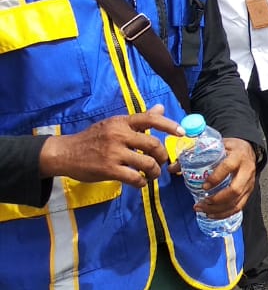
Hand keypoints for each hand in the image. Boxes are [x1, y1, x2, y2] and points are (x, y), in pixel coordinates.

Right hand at [39, 104, 182, 187]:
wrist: (65, 153)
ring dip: (154, 171)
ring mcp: (114, 152)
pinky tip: (140, 182)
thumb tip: (160, 108)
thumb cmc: (92, 139)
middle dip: (162, 156)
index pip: (150, 119)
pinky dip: (141, 182)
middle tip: (161, 162)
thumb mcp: (114, 124)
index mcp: (121, 122)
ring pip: (147, 163)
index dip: (169, 125)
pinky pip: (135, 177)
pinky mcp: (109, 169)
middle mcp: (119, 135)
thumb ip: (138, 120)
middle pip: (153, 145)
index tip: (181, 133)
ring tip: (152, 174)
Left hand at [187, 137, 255, 219]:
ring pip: (237, 201)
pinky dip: (225, 213)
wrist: (248, 150)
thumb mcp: (215, 146)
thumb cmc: (229, 148)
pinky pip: (239, 206)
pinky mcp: (249, 192)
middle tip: (201, 203)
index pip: (228, 167)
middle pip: (235, 189)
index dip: (216, 177)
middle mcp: (246, 170)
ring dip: (219, 209)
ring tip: (203, 210)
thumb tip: (172, 168)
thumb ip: (194, 155)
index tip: (203, 186)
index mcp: (237, 156)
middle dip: (217, 199)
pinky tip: (212, 214)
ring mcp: (249, 183)